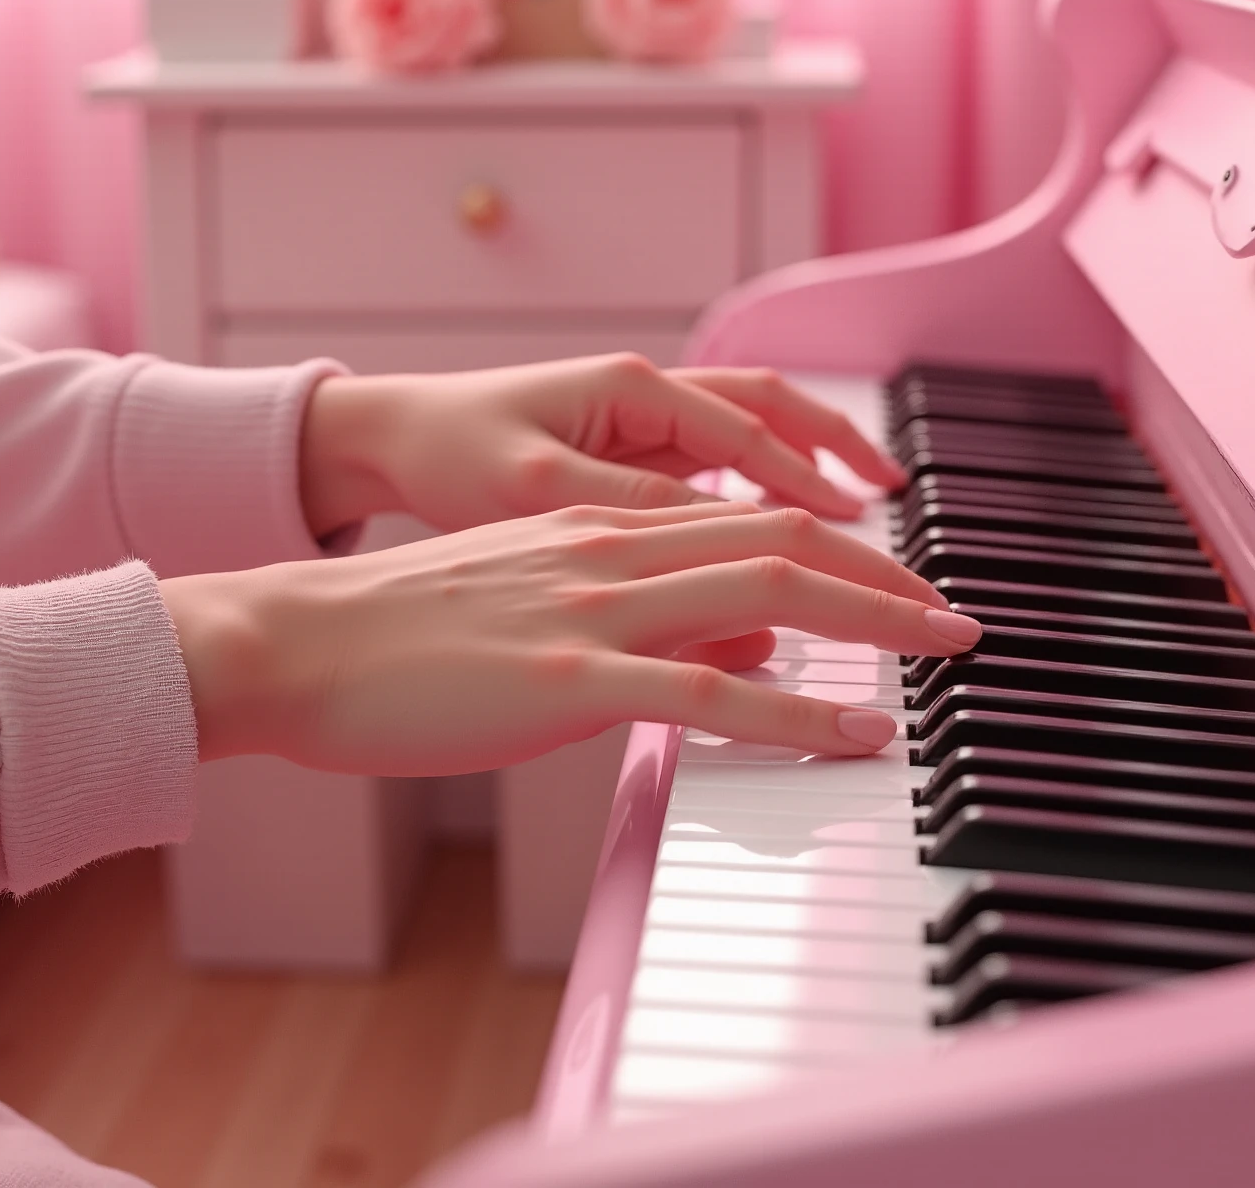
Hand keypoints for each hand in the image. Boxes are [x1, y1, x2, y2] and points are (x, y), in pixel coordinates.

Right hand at [160, 500, 980, 772]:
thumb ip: (649, 617)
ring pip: (770, 594)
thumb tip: (753, 650)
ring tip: (944, 654)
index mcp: (606, 529)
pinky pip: (709, 694)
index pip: (759, 521)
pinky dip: (799, 714)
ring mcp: (595, 610)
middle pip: (789, 544)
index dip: (850, 551)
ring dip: (875, 623)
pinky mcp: (567, 678)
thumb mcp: (540, 603)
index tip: (908, 587)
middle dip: (891, 580)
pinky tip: (855, 734)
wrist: (295, 643)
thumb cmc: (402, 637)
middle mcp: (614, 550)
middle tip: (959, 618)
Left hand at [296, 354, 906, 538]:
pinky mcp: (627, 449)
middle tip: (898, 507)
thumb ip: (642, 517)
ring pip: (755, 430)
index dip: (818, 493)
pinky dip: (764, 484)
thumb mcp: (541, 490)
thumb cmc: (448, 454)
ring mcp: (641, 418)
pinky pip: (717, 461)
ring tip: (867, 510)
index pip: (756, 438)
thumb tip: (738, 570)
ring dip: (814, 463)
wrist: (385, 440)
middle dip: (844, 456)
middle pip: (777, 414)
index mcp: (634, 390)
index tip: (868, 543)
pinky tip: (785, 528)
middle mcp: (648, 393)